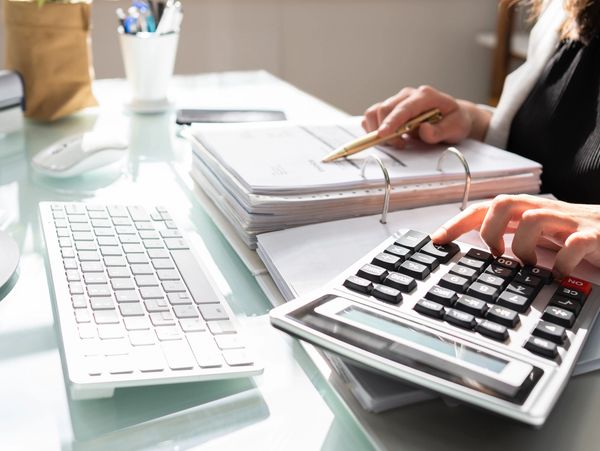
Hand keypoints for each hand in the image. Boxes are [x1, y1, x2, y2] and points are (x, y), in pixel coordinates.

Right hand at [361, 85, 490, 148]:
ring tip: (396, 141)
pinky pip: (372, 116)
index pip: (402, 108)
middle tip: (399, 144)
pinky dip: (374, 128)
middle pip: (384, 109)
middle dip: (385, 131)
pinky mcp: (391, 108)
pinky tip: (390, 136)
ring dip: (377, 129)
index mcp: (425, 96)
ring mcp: (398, 100)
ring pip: (375, 112)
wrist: (454, 117)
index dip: (391, 122)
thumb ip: (440, 131)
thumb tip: (424, 130)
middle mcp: (409, 95)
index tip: (382, 135)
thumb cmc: (455, 120)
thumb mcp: (456, 128)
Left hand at [431, 194, 599, 277]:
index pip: (486, 209)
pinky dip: (561, 262)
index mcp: (530, 212)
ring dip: (522, 247)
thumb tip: (481, 252)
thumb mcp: (541, 236)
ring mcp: (570, 222)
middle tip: (495, 254)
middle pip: (504, 203)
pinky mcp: (595, 236)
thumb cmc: (579, 236)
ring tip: (527, 266)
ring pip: (533, 219)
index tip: (437, 240)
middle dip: (489, 230)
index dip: (459, 222)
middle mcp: (547, 211)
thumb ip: (514, 237)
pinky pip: (575, 243)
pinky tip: (558, 274)